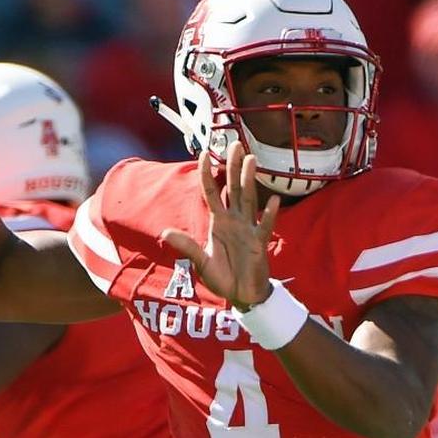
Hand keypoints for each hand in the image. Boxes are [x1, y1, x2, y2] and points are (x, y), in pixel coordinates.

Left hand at [160, 142, 279, 309]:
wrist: (241, 294)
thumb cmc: (222, 277)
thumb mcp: (201, 261)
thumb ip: (186, 246)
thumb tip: (164, 233)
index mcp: (218, 222)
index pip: (211, 191)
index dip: (207, 173)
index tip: (204, 152)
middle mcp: (234, 220)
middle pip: (233, 187)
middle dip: (233, 166)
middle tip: (236, 143)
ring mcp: (248, 229)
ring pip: (249, 199)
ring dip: (249, 180)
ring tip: (251, 160)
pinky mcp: (259, 243)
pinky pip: (264, 226)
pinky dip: (268, 214)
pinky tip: (273, 200)